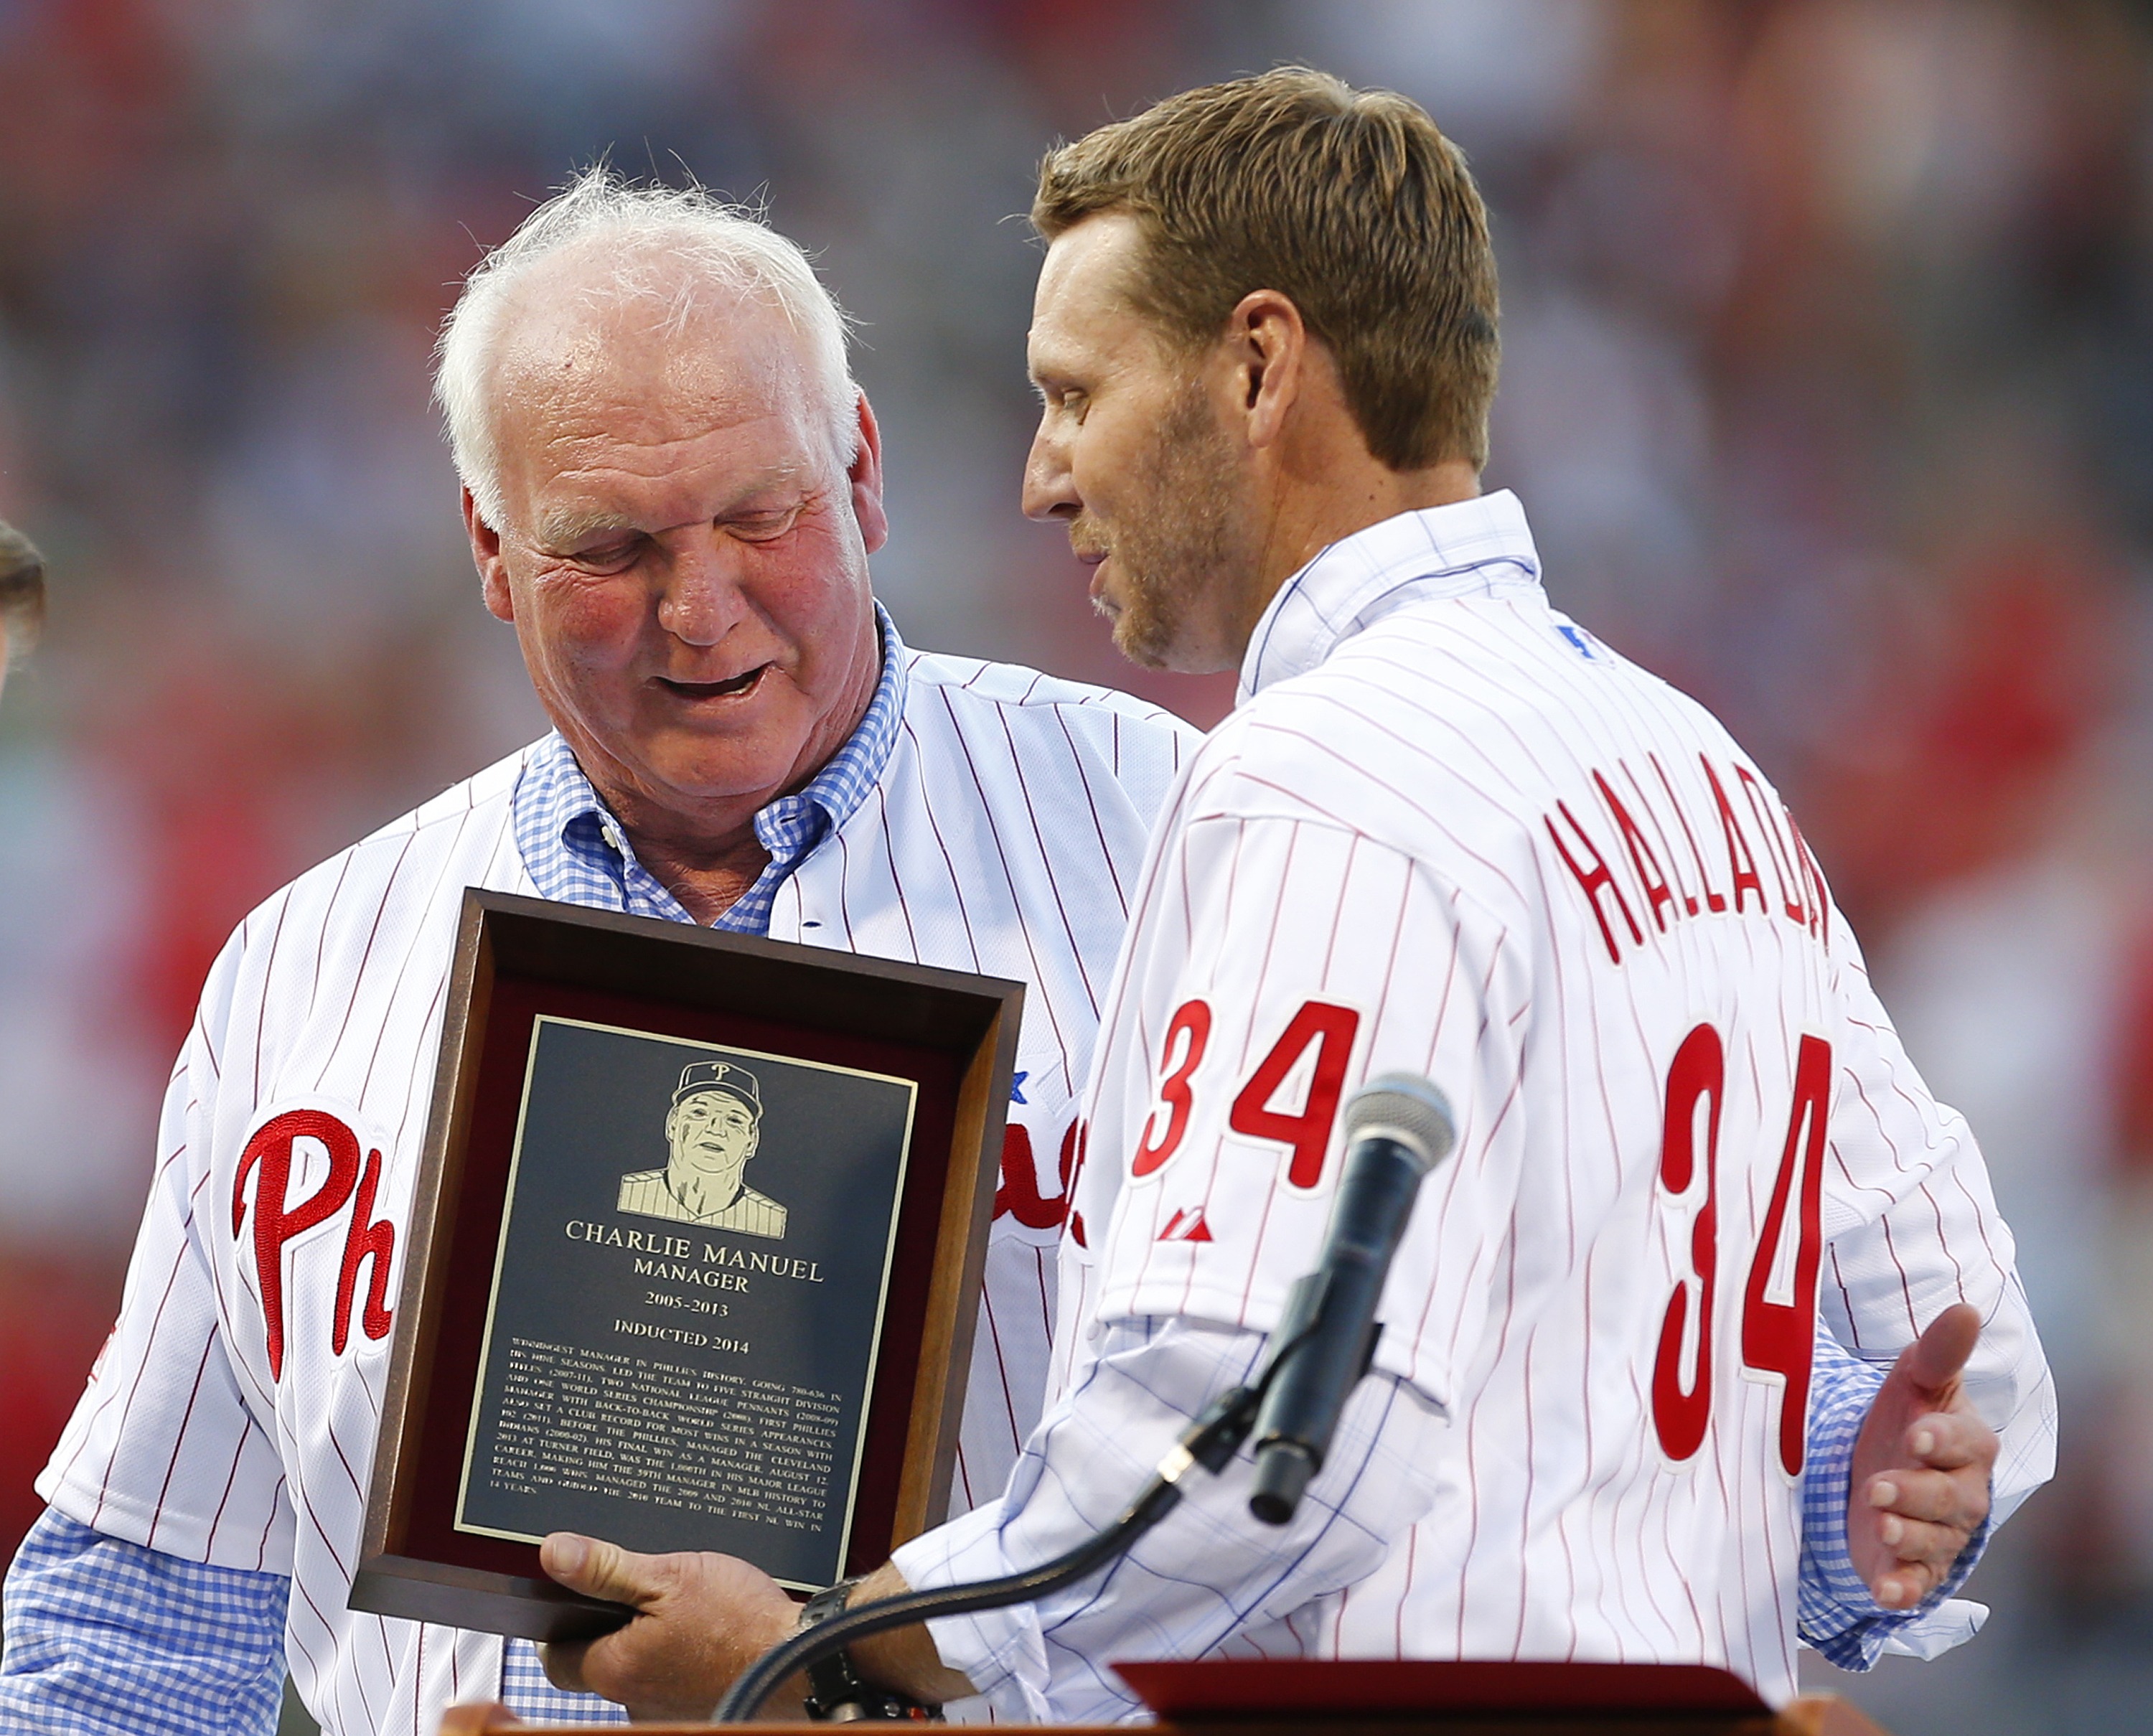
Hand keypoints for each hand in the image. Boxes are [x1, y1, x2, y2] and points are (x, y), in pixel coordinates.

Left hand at [537, 1533, 801, 1720]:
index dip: (563, 1624)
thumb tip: (554, 1553)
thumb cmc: (741, 1621)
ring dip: (650, 1645)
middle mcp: (634, 1702)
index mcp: (617, 1669)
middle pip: (599, 1665)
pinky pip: (669, 1684)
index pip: (557, 1657)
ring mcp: (665, 1713)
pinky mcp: (695, 1712)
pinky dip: (679, 1660)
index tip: (581, 1599)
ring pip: (637, 1674)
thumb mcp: (670, 1575)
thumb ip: (606, 1568)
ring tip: (684, 1613)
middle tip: (644, 1596)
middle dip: (613, 1630)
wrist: (799, 1656)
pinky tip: (706, 1636)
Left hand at [1847, 1302, 1997, 1610]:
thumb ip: (1939, 1351)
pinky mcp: (1915, 1568)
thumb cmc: (1905, 1419)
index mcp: (1966, 1443)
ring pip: (1933, 1541)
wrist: (1878, 1467)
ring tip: (1878, 1524)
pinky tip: (1884, 1591)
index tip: (1915, 1434)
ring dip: (1906, 1537)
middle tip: (1877, 1487)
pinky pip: (1917, 1585)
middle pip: (1948, 1498)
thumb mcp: (1914, 1379)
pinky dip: (1902, 1590)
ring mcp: (1940, 1533)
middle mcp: (1962, 1492)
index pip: (1964, 1442)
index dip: (1941, 1439)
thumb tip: (1966, 1308)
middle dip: (1914, 1493)